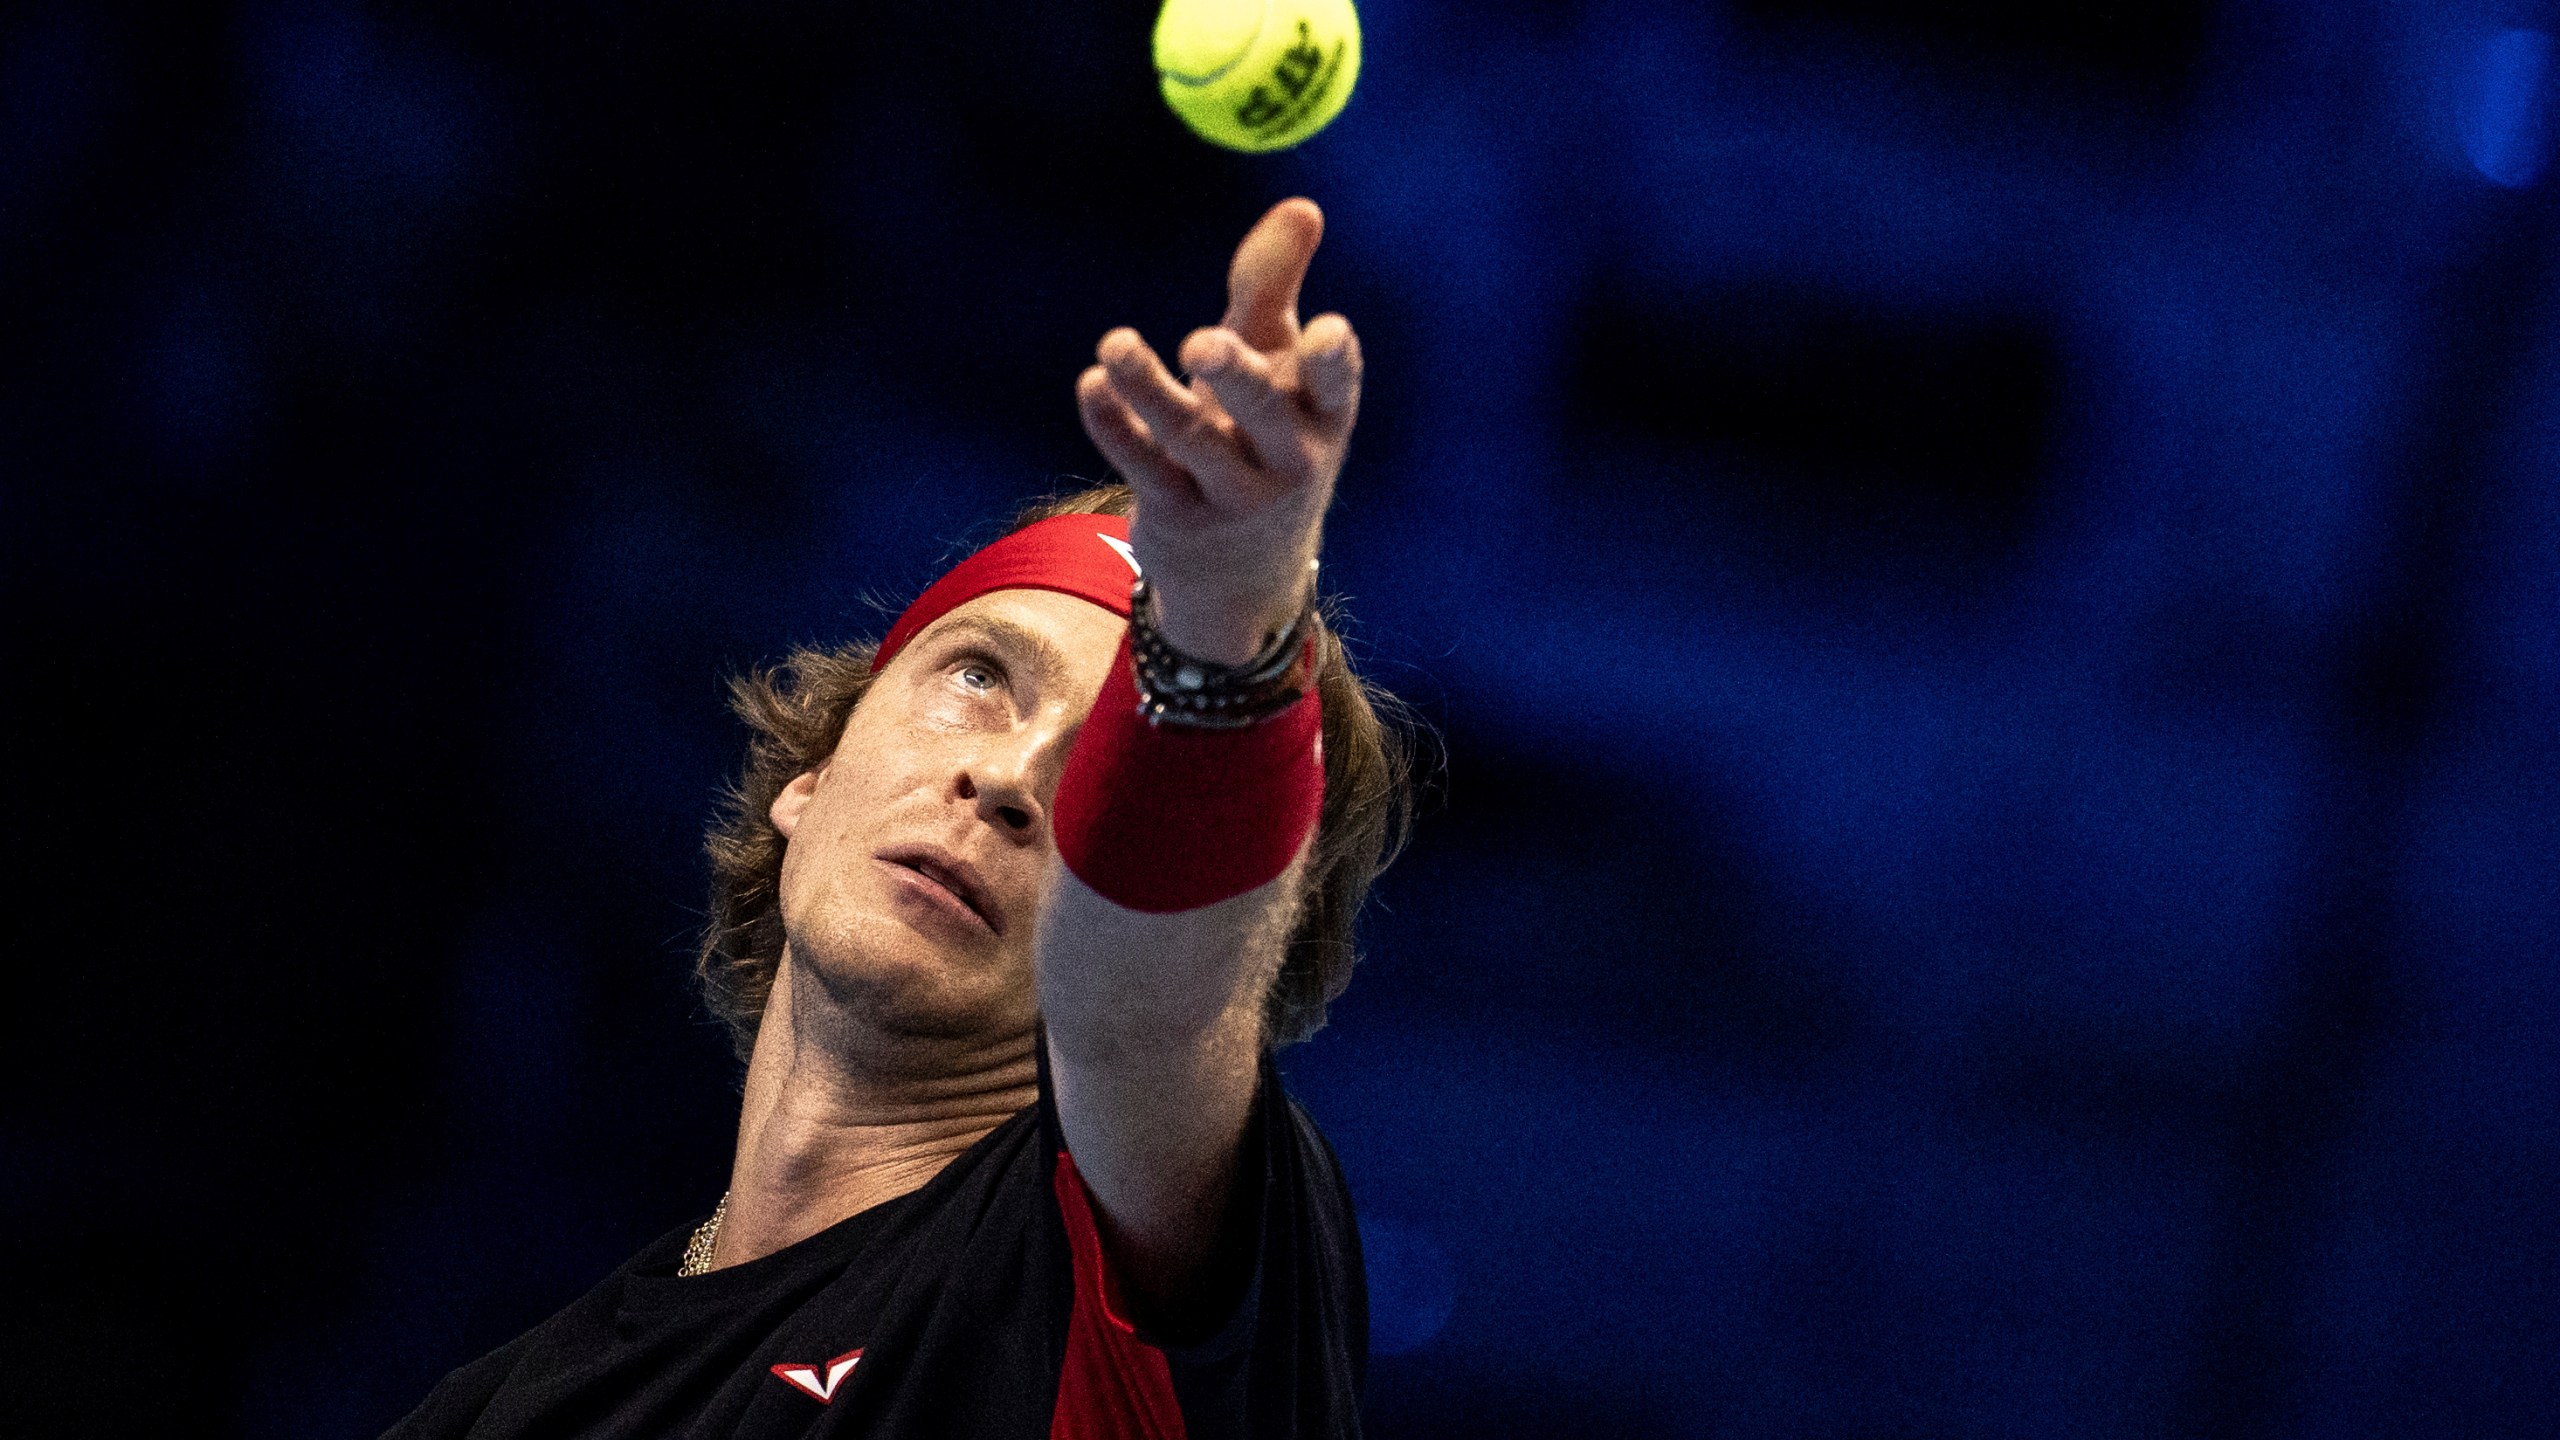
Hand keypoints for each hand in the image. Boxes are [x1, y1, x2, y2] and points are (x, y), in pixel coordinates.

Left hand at [1076, 197, 1362, 665]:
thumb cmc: (1261, 431)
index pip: (1337, 390)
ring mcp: (1232, 496)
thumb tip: (1302, 206)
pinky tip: (1091, 386)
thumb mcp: (1275, 362)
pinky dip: (1115, 428)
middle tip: (1202, 341)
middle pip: (1265, 420)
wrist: (1242, 572)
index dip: (1334, 364)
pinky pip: (1144, 468)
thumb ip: (1276, 285)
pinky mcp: (1178, 517)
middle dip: (1238, 379)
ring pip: (1190, 442)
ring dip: (1150, 391)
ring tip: (1115, 345)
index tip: (1329, 329)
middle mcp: (1287, 462)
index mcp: (1322, 418)